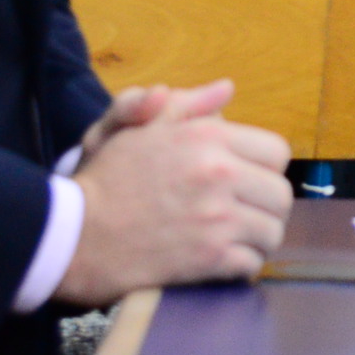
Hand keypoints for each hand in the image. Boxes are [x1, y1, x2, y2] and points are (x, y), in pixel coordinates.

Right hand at [54, 79, 293, 306]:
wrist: (73, 234)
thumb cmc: (105, 179)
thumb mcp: (137, 127)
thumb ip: (185, 104)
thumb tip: (226, 89)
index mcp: (208, 138)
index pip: (277, 152)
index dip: (265, 169)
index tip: (249, 181)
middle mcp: (219, 174)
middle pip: (281, 195)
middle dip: (267, 207)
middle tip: (247, 214)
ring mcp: (217, 218)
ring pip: (272, 231)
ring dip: (257, 239)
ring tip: (238, 239)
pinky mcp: (209, 258)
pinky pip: (252, 264)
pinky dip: (242, 266)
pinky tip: (224, 261)